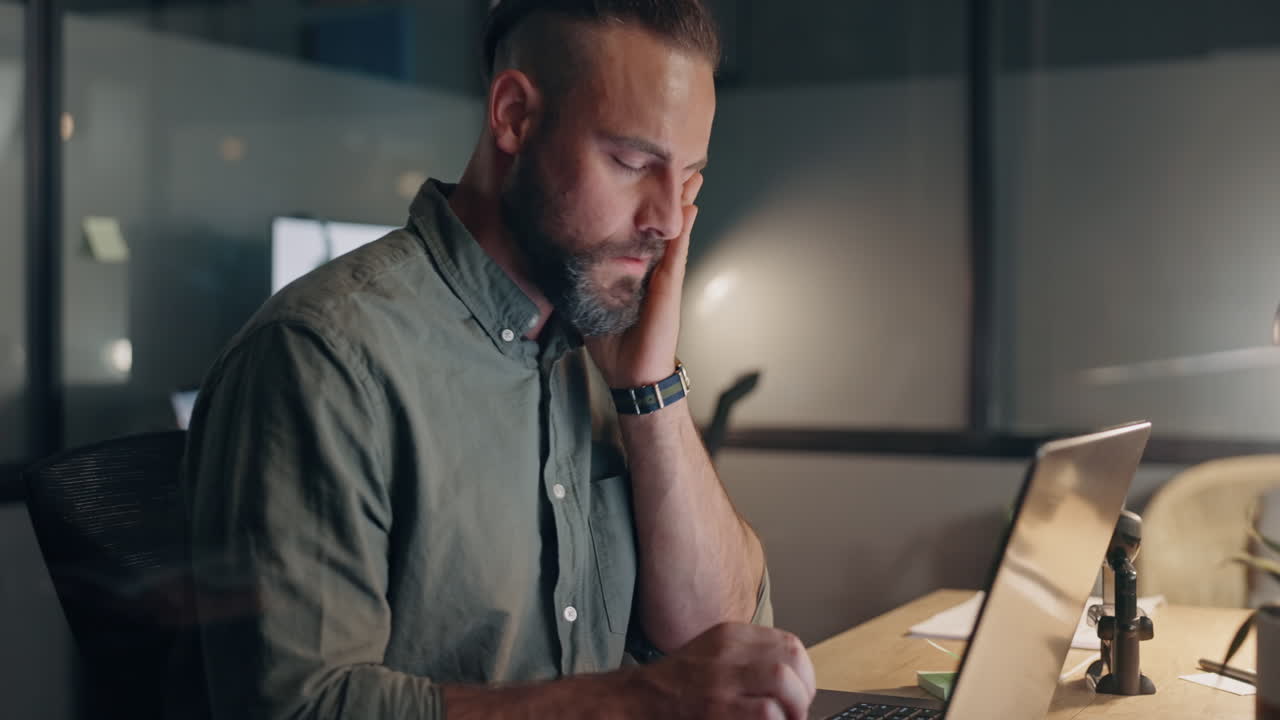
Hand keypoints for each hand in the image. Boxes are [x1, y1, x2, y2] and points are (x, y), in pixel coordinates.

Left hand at [585, 172, 703, 387]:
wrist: (633, 374)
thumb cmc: (614, 346)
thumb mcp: (591, 305)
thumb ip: (582, 284)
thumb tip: (554, 264)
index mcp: (636, 272)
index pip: (640, 230)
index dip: (644, 205)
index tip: (643, 178)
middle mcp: (653, 269)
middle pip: (663, 224)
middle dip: (670, 195)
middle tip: (678, 165)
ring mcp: (664, 276)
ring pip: (676, 230)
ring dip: (683, 202)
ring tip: (692, 175)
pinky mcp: (669, 285)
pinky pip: (678, 250)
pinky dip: (684, 228)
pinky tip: (689, 207)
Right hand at [618, 622, 816, 719]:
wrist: (637, 700)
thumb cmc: (677, 686)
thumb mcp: (712, 655)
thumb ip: (747, 660)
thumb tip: (790, 682)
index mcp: (731, 635)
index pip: (789, 644)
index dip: (804, 673)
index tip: (800, 693)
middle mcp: (728, 650)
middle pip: (792, 659)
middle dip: (804, 691)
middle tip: (796, 713)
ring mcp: (721, 678)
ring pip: (784, 682)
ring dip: (794, 708)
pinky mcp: (716, 706)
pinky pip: (766, 711)